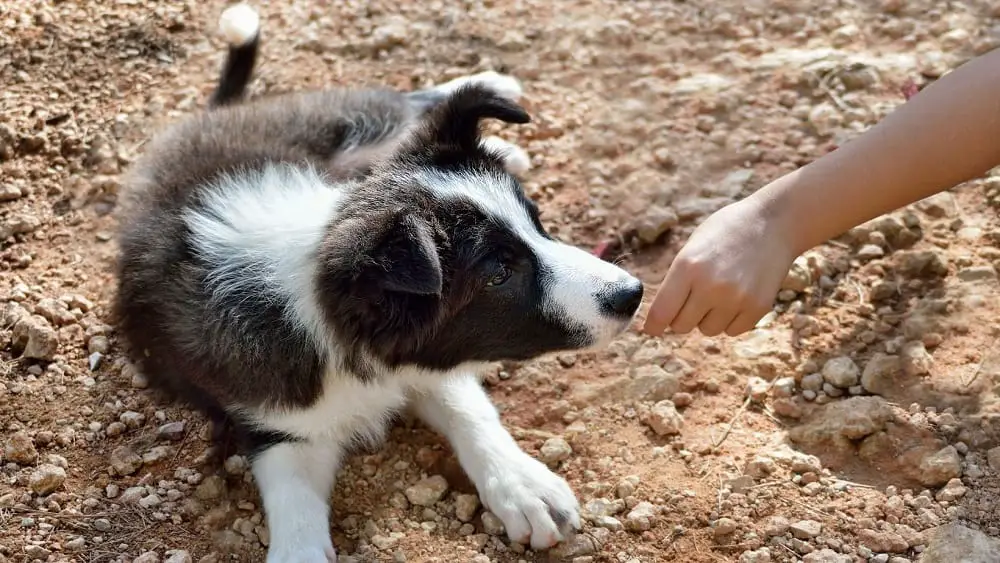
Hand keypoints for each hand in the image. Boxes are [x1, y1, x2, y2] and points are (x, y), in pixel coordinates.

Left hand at [642, 196, 797, 336]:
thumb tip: (661, 316)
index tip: (651, 329)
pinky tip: (737, 296)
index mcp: (688, 266)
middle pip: (681, 326)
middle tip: (693, 298)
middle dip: (682, 316)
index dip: (653, 325)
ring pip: (708, 330)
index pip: (662, 313)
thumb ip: (677, 280)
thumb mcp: (693, 247)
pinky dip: (731, 320)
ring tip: (720, 291)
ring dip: (708, 318)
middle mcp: (711, 286)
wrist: (774, 223)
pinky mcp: (758, 307)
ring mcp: (736, 298)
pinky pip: (732, 331)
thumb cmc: (726, 232)